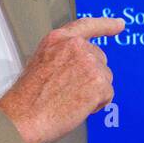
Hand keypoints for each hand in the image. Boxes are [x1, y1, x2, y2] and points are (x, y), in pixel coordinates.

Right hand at [0, 17, 124, 142]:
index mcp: (58, 39)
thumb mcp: (40, 62)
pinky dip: (97, 104)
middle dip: (90, 76)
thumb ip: (63, 56)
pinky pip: (107, 94)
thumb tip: (78, 65)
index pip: (87, 26)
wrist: (23, 117)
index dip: (106, 25)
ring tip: (69, 100)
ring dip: (93, 91)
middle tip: (68, 91)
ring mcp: (89, 62)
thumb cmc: (27, 98)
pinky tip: (77, 107)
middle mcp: (75, 46)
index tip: (119, 24)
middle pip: (99, 59)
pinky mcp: (99, 81)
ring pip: (105, 78)